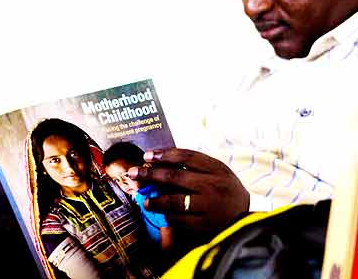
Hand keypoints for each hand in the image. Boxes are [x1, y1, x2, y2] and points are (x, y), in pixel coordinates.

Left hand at [128, 148, 249, 237]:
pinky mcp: (205, 225)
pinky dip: (167, 216)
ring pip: (175, 201)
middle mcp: (212, 186)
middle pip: (175, 176)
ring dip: (155, 199)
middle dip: (150, 174)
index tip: (147, 155)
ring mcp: (208, 206)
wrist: (246, 215)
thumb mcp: (218, 170)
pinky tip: (160, 213)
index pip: (186, 156)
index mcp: (216, 169)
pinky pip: (180, 220)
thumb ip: (196, 164)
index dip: (165, 154)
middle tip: (133, 173)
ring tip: (144, 199)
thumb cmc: (226, 189)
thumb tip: (163, 159)